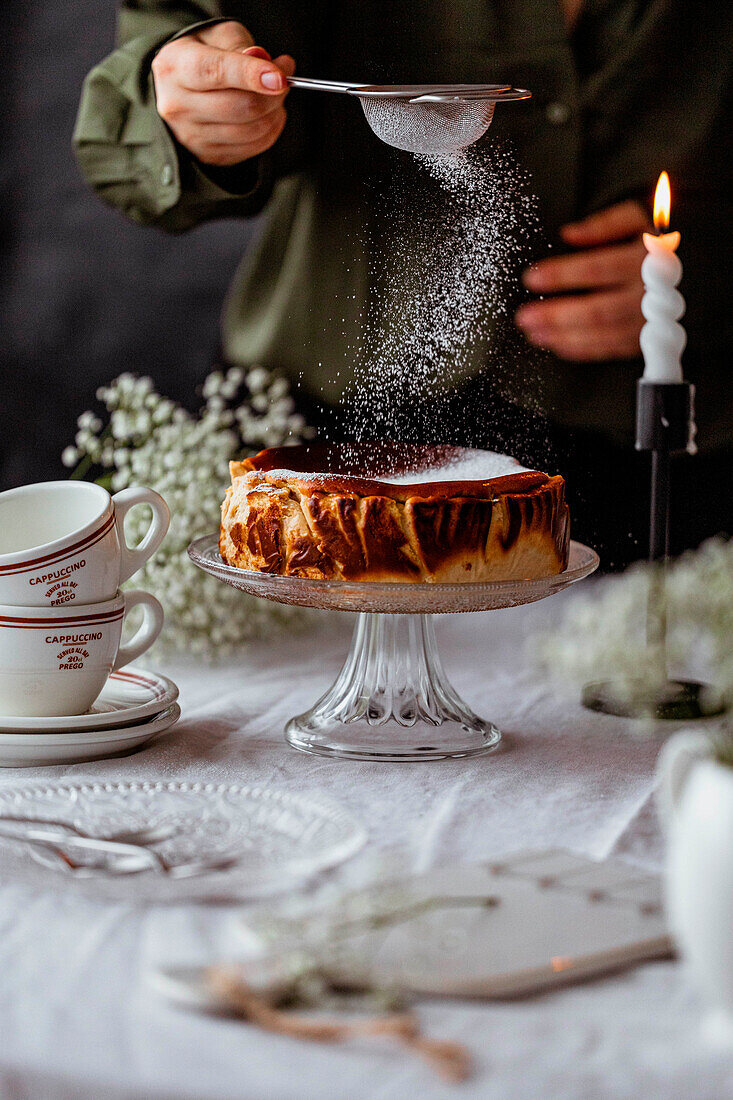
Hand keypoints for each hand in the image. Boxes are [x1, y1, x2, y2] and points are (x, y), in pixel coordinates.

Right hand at [152, 21, 294, 165]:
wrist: (181, 85)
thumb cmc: (204, 55)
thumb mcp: (218, 35)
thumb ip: (241, 46)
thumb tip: (266, 65)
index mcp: (174, 67)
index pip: (215, 72)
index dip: (250, 75)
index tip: (280, 78)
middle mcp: (177, 104)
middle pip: (239, 107)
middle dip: (273, 94)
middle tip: (283, 79)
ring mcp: (190, 135)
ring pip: (250, 130)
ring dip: (274, 113)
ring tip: (275, 95)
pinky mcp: (208, 155)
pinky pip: (252, 147)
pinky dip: (270, 130)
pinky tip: (268, 114)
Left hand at [516, 201, 650, 360]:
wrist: (694, 269)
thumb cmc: (655, 243)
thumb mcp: (637, 219)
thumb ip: (605, 223)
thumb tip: (570, 233)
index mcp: (645, 260)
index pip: (597, 268)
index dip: (562, 275)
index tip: (531, 278)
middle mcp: (649, 295)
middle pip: (598, 310)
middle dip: (557, 315)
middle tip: (524, 316)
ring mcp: (648, 322)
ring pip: (602, 335)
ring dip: (563, 336)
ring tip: (533, 332)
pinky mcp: (644, 341)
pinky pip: (609, 350)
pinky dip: (580, 350)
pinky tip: (556, 343)